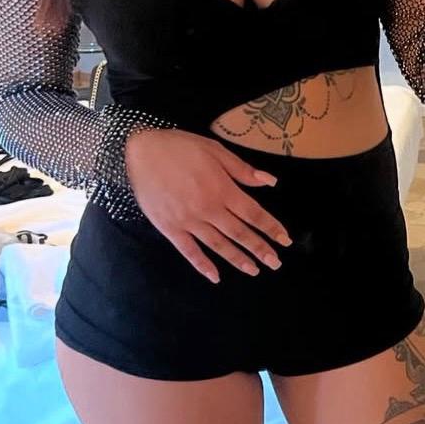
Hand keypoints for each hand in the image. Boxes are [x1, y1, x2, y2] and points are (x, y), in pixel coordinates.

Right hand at [124, 128, 291, 283]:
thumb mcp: (216, 151)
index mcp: (223, 189)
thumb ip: (243, 170)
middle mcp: (208, 209)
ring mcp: (188, 221)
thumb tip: (270, 182)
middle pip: (240, 233)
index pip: (254, 214)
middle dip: (260, 249)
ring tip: (254, 271)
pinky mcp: (169, 228)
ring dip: (238, 259)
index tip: (285, 240)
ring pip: (219, 245)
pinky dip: (203, 265)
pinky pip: (189, 251)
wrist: (139, 152)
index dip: (271, 228)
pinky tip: (215, 276)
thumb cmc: (181, 147)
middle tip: (276, 263)